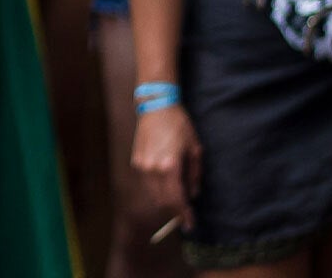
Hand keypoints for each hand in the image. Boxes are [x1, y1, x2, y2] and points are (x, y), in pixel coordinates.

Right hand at [131, 104, 200, 230]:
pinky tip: (167, 185)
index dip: (184, 214)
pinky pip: (147, 183)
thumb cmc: (179, 126)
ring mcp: (142, 166)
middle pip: (163, 202)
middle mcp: (153, 169)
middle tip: (185, 215)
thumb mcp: (195, 149)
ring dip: (165, 201)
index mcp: (170, 166)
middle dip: (174, 211)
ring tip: (178, 200)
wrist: (156, 107)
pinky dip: (158, 189)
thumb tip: (193, 194)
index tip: (190, 224)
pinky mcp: (136, 161)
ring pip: (153, 194)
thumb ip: (194, 175)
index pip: (177, 199)